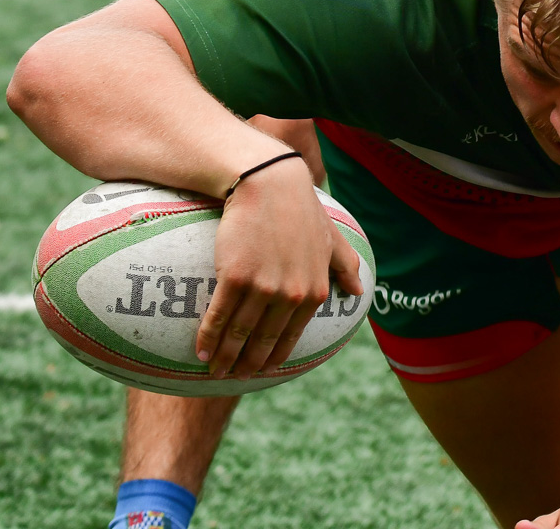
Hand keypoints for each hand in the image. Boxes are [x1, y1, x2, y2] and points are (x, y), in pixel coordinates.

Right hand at [196, 160, 363, 379]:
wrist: (270, 183)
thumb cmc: (301, 208)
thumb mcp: (331, 237)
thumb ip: (346, 265)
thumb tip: (359, 291)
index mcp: (315, 290)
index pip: (290, 337)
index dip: (273, 358)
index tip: (261, 370)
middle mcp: (292, 295)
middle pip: (263, 342)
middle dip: (246, 365)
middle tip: (233, 377)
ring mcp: (263, 288)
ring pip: (239, 334)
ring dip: (224, 357)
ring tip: (213, 369)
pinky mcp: (235, 277)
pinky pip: (218, 317)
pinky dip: (208, 338)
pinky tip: (200, 351)